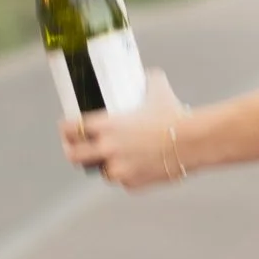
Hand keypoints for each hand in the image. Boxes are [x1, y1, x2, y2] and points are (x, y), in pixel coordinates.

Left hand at [66, 69, 194, 191]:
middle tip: (79, 148)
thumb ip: (147, 80)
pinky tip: (138, 166)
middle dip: (74, 151)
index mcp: (105, 125)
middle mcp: (106, 149)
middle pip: (73, 156)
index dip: (65, 129)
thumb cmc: (174, 114)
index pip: (69, 129)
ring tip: (116, 157)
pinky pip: (123, 181)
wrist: (193, 141)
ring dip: (106, 165)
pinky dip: (128, 175)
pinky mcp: (132, 184)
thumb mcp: (157, 89)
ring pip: (102, 171)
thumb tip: (146, 74)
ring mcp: (118, 170)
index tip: (67, 129)